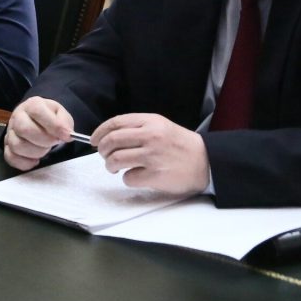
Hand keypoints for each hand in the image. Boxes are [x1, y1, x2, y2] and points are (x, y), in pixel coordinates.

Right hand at [3, 96, 75, 169]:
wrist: (39, 121)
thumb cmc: (50, 118)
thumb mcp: (61, 114)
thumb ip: (64, 122)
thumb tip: (66, 134)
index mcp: (32, 105)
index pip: (37, 112)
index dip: (53, 126)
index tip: (66, 136)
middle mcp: (18, 117)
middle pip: (24, 129)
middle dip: (44, 140)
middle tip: (54, 142)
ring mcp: (10, 132)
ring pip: (16, 145)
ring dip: (36, 152)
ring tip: (45, 149)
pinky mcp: (8, 146)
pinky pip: (11, 158)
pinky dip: (25, 163)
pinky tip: (36, 160)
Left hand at [91, 114, 208, 195]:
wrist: (206, 161)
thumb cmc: (181, 144)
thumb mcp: (161, 126)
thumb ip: (137, 127)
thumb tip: (109, 135)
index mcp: (151, 122)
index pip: (115, 123)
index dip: (100, 132)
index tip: (94, 140)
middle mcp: (151, 136)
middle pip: (112, 141)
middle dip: (102, 150)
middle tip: (104, 155)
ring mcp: (153, 156)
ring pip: (116, 159)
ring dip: (110, 165)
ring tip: (114, 167)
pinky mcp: (156, 175)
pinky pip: (129, 177)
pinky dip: (127, 178)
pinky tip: (135, 176)